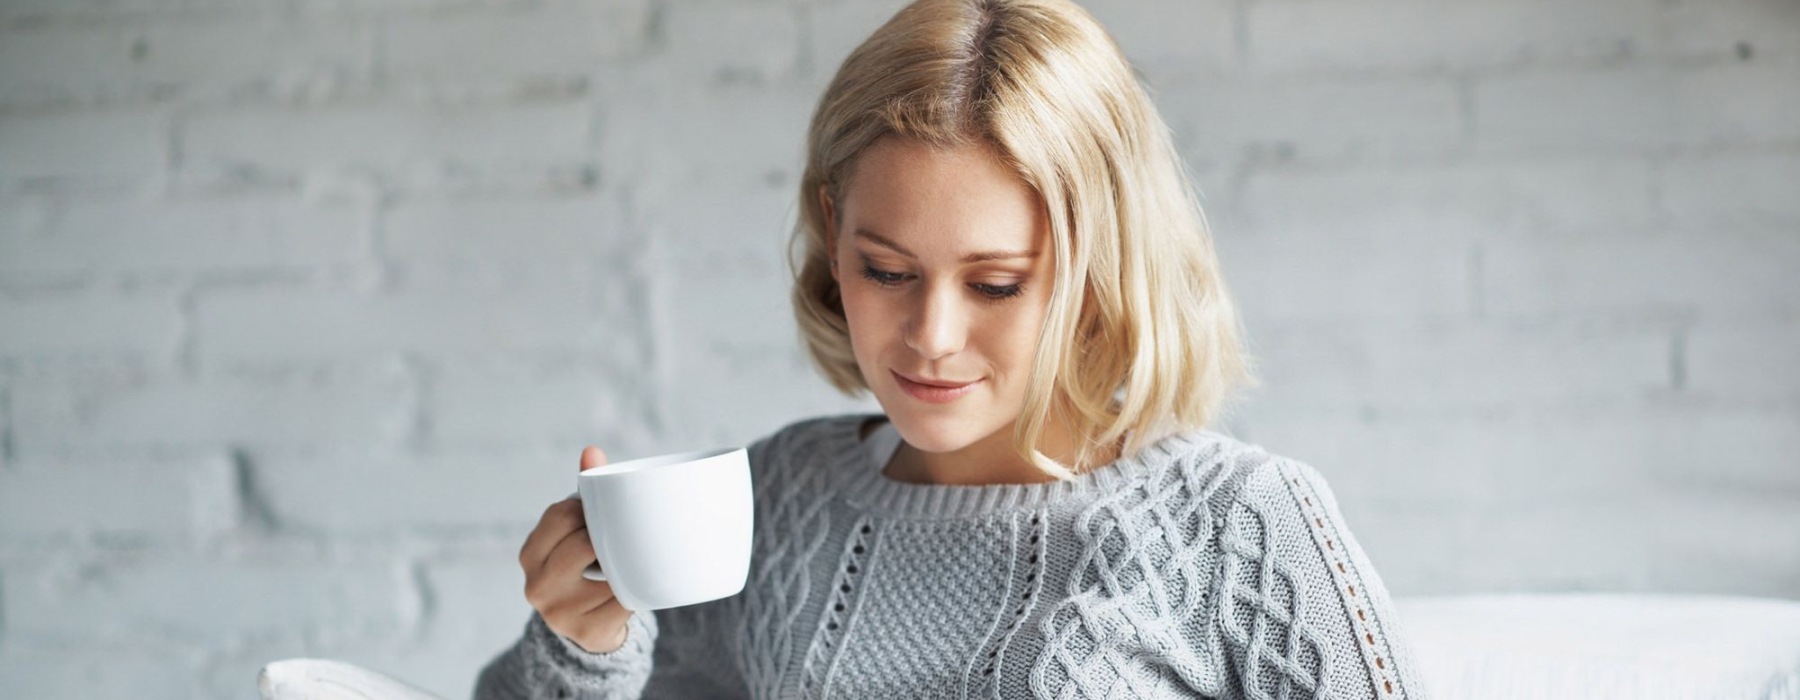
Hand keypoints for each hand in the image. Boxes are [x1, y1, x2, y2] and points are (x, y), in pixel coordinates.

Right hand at [518, 446, 631, 653]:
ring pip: (609, 571)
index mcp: (529, 554)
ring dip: (625, 565)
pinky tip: (632, 588)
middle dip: (607, 537)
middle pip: (584, 542)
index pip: (561, 515)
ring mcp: (560, 613)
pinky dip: (635, 590)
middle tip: (620, 538)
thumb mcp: (575, 532)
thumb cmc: (584, 565)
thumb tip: (592, 451)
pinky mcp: (588, 633)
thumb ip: (584, 494)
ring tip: (626, 563)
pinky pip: (625, 600)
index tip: (600, 513)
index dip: (588, 510)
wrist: (589, 629)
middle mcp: (536, 585)